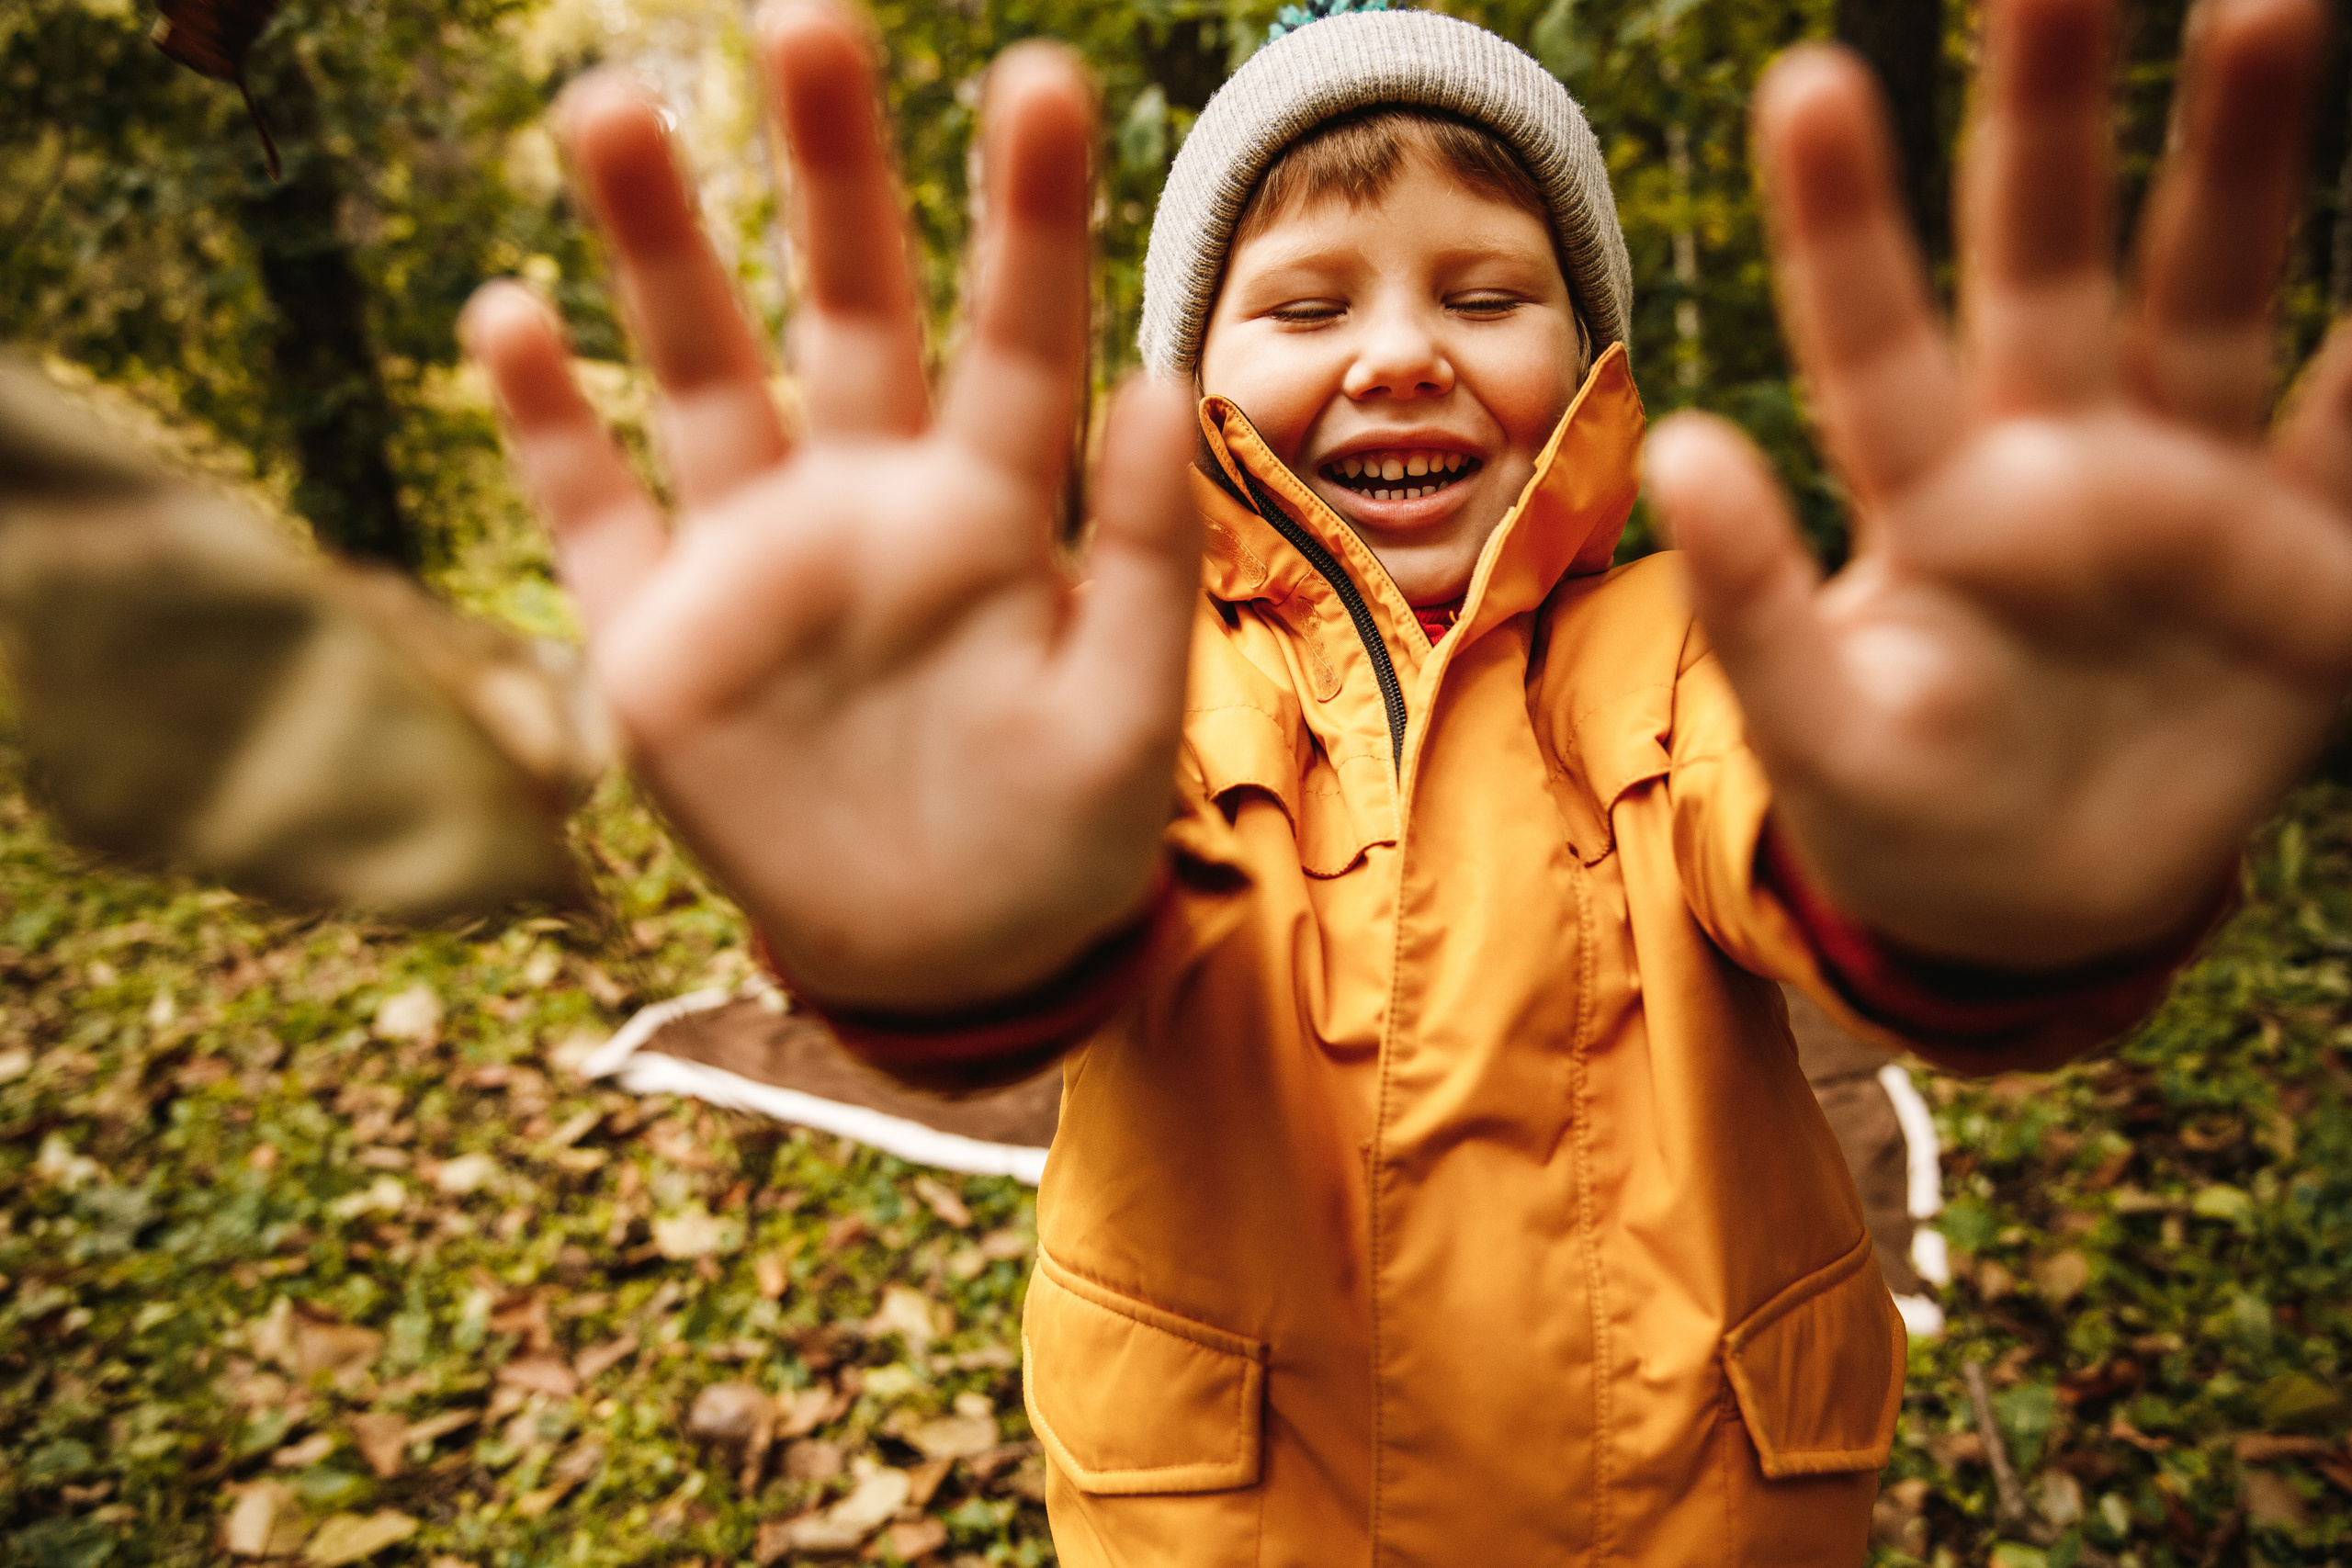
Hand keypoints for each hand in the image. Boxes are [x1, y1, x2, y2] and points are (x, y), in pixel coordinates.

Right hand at [463, 4, 1198, 1010]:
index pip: (1013, 337)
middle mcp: (867, 501)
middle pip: (843, 308)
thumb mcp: (1125, 715)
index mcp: (991, 510)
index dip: (1026, 217)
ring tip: (614, 106)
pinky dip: (548, 424)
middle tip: (809, 22)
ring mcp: (756, 560)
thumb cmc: (1056, 836)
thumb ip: (1145, 557)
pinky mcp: (659, 637)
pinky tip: (508, 315)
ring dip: (655, 250)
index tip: (1040, 81)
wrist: (944, 960)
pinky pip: (592, 511)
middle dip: (827, 172)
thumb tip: (1170, 381)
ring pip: (699, 374)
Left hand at [1647, 0, 2351, 969]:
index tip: (1803, 80)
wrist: (2031, 904)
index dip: (1839, 215)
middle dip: (2050, 112)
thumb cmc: (1900, 803)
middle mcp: (2057, 451)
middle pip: (2051, 254)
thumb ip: (1752, 605)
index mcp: (1929, 487)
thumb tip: (1682, 447)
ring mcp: (2187, 489)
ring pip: (2216, 293)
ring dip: (2245, 159)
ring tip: (2267, 5)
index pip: (1870, 327)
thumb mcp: (1815, 728)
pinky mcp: (2302, 558)